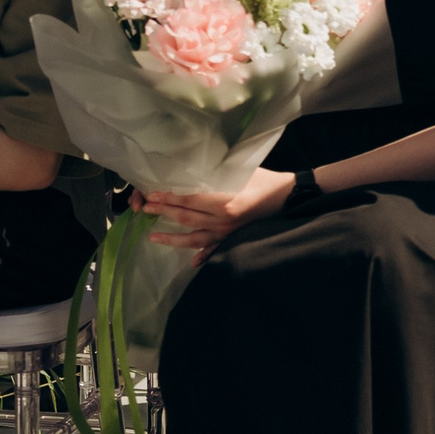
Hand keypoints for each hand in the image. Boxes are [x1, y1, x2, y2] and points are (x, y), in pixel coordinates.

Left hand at [138, 168, 294, 257]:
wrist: (288, 196)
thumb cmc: (264, 179)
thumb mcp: (240, 171)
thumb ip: (216, 174)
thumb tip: (191, 171)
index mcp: (225, 202)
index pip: (190, 200)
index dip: (169, 198)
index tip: (152, 195)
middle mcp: (223, 221)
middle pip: (187, 217)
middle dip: (164, 212)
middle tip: (145, 208)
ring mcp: (228, 232)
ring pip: (194, 238)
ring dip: (172, 238)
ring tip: (153, 236)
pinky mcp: (233, 238)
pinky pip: (215, 250)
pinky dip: (204, 256)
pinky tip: (192, 263)